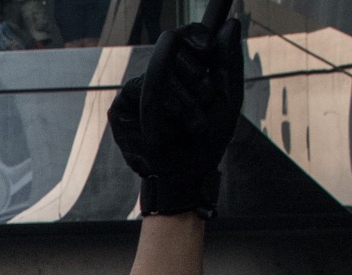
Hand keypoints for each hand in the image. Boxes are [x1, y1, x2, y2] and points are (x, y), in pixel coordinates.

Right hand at [108, 15, 243, 215]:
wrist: (188, 173)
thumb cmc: (207, 141)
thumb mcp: (228, 98)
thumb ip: (229, 61)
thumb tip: (230, 23)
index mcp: (182, 71)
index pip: (185, 38)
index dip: (194, 35)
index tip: (207, 48)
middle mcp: (157, 77)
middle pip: (171, 48)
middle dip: (193, 72)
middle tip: (206, 97)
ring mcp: (137, 91)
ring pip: (158, 71)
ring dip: (183, 98)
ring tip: (193, 124)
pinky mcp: (121, 108)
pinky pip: (142, 92)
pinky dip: (163, 108)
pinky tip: (170, 127)